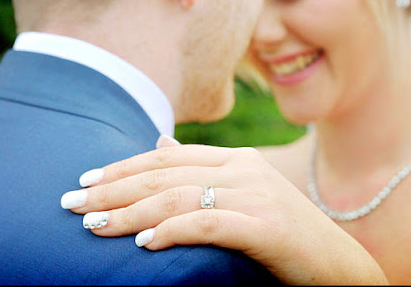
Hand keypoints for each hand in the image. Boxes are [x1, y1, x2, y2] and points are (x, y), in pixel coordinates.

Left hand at [60, 135, 386, 284]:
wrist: (338, 266)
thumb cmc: (284, 234)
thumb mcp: (243, 194)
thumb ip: (203, 169)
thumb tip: (161, 145)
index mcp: (236, 159)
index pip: (167, 157)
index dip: (123, 166)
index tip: (85, 179)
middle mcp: (244, 169)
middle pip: (165, 174)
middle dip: (114, 188)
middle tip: (71, 202)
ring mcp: (257, 195)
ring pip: (179, 197)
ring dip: (130, 212)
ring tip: (92, 225)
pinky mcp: (267, 227)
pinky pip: (209, 225)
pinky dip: (172, 231)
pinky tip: (143, 243)